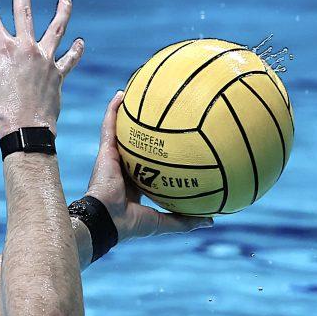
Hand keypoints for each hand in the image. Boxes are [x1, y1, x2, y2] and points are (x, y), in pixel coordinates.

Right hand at [0, 0, 84, 137]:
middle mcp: (26, 48)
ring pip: (56, 29)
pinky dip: (75, 51)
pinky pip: (69, 59)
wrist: (24, 130)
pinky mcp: (57, 74)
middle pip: (24, 12)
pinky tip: (80, 42)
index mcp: (4, 49)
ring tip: (65, 0)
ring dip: (61, 13)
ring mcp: (45, 60)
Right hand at [86, 91, 213, 239]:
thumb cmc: (131, 224)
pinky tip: (122, 93)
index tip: (174, 143)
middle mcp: (125, 169)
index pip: (150, 166)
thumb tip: (212, 220)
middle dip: (146, 130)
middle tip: (160, 111)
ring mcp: (113, 159)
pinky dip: (113, 109)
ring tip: (138, 91)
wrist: (107, 221)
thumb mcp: (163, 222)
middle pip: (137, 144)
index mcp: (137, 184)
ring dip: (127, 113)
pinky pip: (108, 126)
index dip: (161, 155)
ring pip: (121, 131)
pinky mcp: (104, 152)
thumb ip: (185, 220)